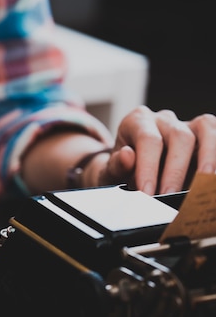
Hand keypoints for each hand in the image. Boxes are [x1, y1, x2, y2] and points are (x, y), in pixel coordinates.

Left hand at [96, 106, 215, 194]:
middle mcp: (163, 119)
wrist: (130, 170)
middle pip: (179, 136)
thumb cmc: (122, 170)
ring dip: (208, 157)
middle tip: (169, 197)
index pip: (148, 140)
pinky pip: (215, 135)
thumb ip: (117, 165)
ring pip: (206, 128)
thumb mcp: (112, 170)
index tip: (147, 193)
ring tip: (204, 184)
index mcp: (137, 121)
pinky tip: (211, 179)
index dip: (149, 168)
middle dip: (176, 171)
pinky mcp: (203, 135)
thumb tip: (127, 156)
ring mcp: (186, 125)